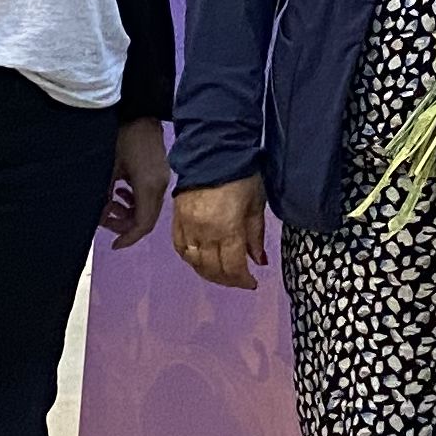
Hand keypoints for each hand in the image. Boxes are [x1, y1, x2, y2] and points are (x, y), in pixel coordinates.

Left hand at [103, 118, 170, 246]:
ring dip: (128, 211)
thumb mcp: (107, 167)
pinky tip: (120, 190)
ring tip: (109, 203)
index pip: (143, 224)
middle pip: (146, 218)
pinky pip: (148, 195)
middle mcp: (160, 186)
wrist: (140, 110)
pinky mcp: (160, 172)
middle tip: (103, 218)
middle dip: (124, 224)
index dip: (128, 238)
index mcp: (148, 187)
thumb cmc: (121, 137)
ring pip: (147, 207)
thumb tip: (98, 215)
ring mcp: (162, 178)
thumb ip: (103, 195)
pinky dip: (134, 199)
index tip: (113, 245)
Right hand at [172, 175, 268, 291]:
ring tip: (222, 273)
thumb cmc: (242, 175)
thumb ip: (255, 236)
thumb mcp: (256, 205)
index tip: (252, 283)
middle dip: (228, 280)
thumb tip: (259, 261)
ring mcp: (187, 227)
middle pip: (213, 269)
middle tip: (239, 280)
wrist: (213, 151)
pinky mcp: (176, 220)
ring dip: (209, 273)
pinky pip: (180, 248)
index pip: (233, 267)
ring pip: (194, 262)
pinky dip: (191, 259)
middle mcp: (204, 233)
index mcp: (227, 229)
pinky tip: (201, 260)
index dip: (243, 280)